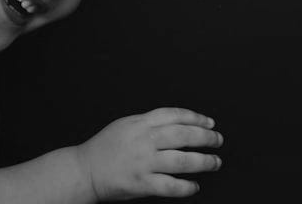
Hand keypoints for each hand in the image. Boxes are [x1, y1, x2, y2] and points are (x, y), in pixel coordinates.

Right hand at [75, 107, 222, 199]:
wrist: (84, 171)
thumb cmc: (104, 148)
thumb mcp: (127, 124)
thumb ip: (150, 122)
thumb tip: (178, 122)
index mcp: (141, 123)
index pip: (176, 115)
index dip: (197, 118)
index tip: (210, 122)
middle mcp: (145, 140)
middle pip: (184, 135)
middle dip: (206, 137)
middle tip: (218, 140)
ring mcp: (144, 162)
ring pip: (182, 160)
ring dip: (204, 162)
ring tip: (215, 162)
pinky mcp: (141, 183)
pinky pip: (170, 186)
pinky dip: (186, 186)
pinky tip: (194, 186)